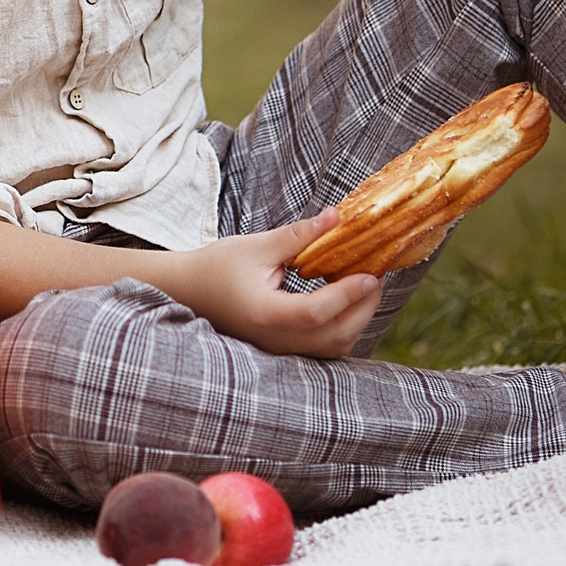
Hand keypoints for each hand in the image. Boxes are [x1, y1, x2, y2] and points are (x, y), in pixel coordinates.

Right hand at [166, 212, 385, 358]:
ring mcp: (280, 348)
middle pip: (334, 335)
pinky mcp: (283, 348)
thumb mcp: (257, 246)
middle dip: (363, 307)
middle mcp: (275, 339)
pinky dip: (343, 327)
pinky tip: (347, 301)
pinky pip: (324, 347)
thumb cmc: (218, 266)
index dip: (347, 294)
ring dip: (357, 320)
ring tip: (365, 287)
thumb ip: (298, 236)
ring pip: (333, 347)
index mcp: (266, 314)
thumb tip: (336, 217)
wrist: (189, 292)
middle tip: (376, 276)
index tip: (370, 273)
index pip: (316, 312)